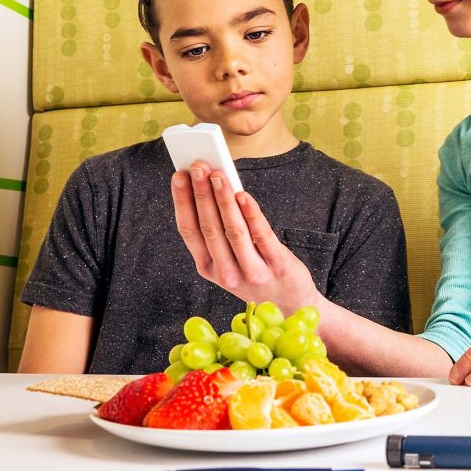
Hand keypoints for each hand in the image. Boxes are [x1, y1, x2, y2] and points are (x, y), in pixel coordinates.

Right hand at [170, 162, 321, 313]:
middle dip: (201, 193)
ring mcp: (252, 272)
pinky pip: (261, 235)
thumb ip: (219, 231)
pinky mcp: (277, 266)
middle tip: (198, 166)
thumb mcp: (230, 261)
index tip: (179, 175)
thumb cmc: (257, 275)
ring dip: (223, 200)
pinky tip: (243, 195)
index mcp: (208, 269)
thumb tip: (211, 187)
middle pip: (209, 227)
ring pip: (232, 230)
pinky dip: (251, 214)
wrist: (291, 305)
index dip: (182, 201)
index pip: (188, 230)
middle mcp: (226, 273)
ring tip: (218, 175)